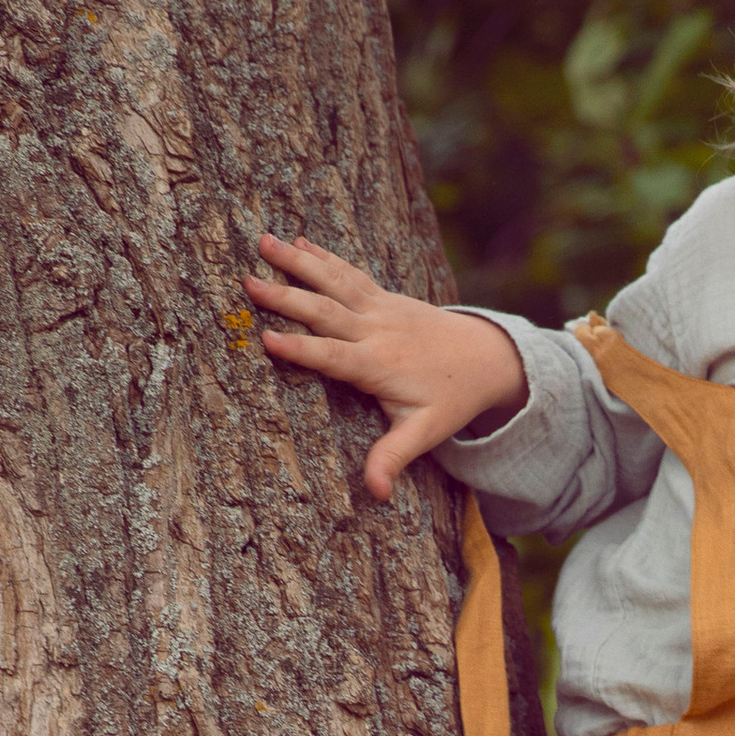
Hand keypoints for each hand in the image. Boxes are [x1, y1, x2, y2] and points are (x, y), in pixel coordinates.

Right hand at [241, 233, 526, 500]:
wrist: (486, 357)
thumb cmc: (451, 399)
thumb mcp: (425, 433)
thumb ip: (394, 458)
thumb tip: (376, 494)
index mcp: (380, 365)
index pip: (333, 356)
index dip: (300, 349)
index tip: (265, 338)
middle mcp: (377, 330)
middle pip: (326, 311)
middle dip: (286, 297)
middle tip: (248, 283)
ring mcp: (380, 308)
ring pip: (334, 281)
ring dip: (297, 261)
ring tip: (262, 241)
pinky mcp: (384, 296)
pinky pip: (349, 273)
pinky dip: (324, 257)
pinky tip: (298, 241)